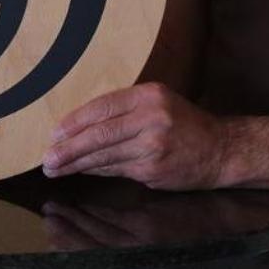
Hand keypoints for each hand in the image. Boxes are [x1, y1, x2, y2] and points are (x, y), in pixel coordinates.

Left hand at [42, 82, 234, 189]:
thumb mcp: (158, 102)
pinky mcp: (153, 170)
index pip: (102, 108)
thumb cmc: (185, 124)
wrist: (221, 150)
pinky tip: (82, 172)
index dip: (74, 122)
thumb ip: (125, 109)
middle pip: (99, 134)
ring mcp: (153, 147)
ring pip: (105, 156)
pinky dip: (97, 171)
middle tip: (48, 158)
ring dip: (77, 164)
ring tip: (56, 168)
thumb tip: (81, 126)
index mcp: (148, 96)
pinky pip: (117, 170)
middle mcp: (151, 119)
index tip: (54, 133)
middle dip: (69, 148)